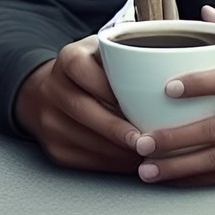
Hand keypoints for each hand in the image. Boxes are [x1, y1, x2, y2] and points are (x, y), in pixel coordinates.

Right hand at [15, 35, 141, 173]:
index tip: (136, 103)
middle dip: (116, 129)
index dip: (109, 89)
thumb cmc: (94, 70)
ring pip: (84, 140)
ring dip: (119, 150)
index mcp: (68, 59)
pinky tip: (131, 159)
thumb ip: (127, 56)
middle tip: (145, 140)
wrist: (50, 91)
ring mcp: (49, 121)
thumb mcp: (105, 51)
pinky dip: (112, 163)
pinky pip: (85, 161)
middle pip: (83, 110)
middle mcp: (52, 88)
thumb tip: (165, 67)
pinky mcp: (54, 148)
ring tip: (147, 152)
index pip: (83, 70)